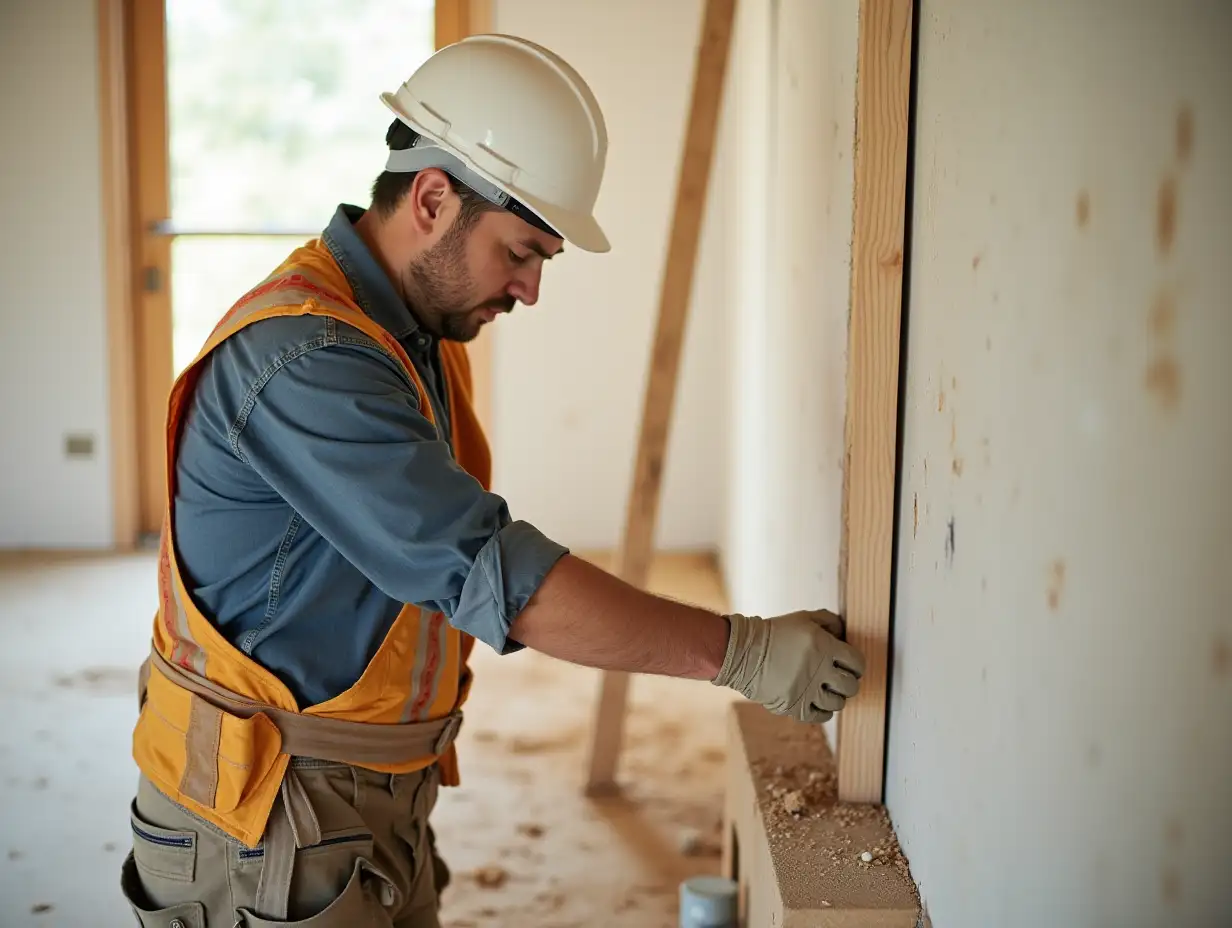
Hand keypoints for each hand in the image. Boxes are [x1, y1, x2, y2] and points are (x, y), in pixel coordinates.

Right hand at [711, 610, 864, 722]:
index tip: (850, 666)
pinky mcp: (794, 706)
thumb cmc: (774, 633)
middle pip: (851, 686)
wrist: (743, 652)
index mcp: (826, 647)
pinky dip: (823, 711)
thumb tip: (843, 633)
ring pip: (838, 703)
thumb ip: (829, 621)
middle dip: (847, 682)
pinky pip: (821, 716)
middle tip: (838, 679)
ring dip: (835, 697)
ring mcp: (807, 691)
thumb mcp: (803, 618)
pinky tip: (817, 701)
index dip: (856, 665)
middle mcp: (820, 670)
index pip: (857, 663)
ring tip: (825, 690)